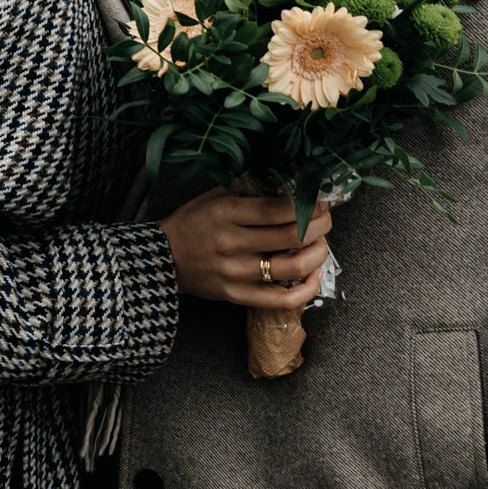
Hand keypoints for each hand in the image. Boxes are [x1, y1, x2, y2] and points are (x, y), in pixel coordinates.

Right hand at [156, 189, 330, 307]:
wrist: (162, 258)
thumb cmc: (192, 223)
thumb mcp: (215, 196)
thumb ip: (250, 191)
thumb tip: (291, 188)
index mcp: (226, 213)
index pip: (279, 209)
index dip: (308, 205)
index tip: (319, 202)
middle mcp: (231, 243)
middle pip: (292, 236)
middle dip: (320, 226)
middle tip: (325, 220)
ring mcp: (235, 273)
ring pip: (293, 267)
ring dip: (318, 254)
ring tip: (320, 245)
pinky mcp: (237, 295)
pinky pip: (281, 299)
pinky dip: (306, 289)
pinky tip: (312, 274)